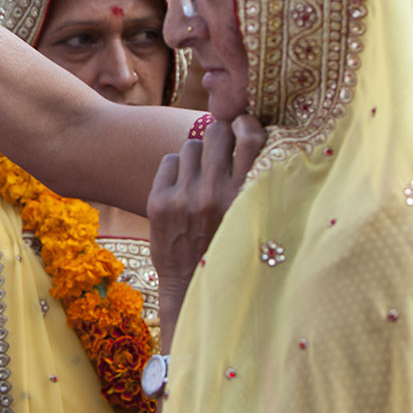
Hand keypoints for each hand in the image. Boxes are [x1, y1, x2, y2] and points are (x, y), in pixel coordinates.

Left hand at [147, 115, 265, 349]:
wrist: (194, 288)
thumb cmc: (230, 248)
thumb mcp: (252, 218)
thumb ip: (252, 183)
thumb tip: (248, 135)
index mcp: (245, 197)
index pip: (251, 138)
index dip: (247, 125)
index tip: (244, 126)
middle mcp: (215, 194)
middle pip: (216, 133)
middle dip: (219, 135)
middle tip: (220, 147)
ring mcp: (184, 197)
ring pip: (190, 146)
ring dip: (197, 156)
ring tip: (200, 177)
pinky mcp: (159, 202)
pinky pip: (169, 161)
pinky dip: (176, 169)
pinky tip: (182, 188)